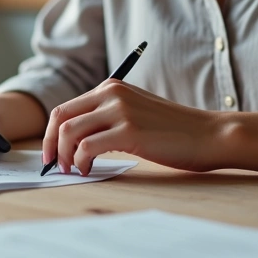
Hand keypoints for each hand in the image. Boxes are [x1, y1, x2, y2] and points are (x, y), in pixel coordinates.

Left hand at [42, 79, 221, 175]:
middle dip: (50, 145)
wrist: (208, 134)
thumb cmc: (174, 130)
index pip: (65, 108)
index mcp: (111, 87)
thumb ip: (109, 116)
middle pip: (60, 118)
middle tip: (54, 165)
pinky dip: (81, 162)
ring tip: (73, 170)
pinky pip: (87, 148)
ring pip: (69, 133)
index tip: (51, 154)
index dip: (50, 134)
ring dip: (64, 156)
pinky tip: (88, 170)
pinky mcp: (128, 132)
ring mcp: (120, 111)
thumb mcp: (136, 112)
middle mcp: (112, 94)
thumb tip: (74, 140)